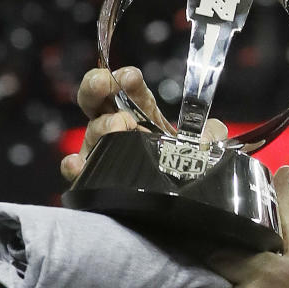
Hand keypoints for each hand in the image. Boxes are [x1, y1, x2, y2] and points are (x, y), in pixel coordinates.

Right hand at [59, 66, 224, 181]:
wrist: (183, 210)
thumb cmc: (188, 170)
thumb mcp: (208, 149)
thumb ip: (213, 135)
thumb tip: (213, 131)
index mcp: (142, 116)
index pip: (128, 90)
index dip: (126, 79)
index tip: (130, 77)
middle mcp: (117, 131)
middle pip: (96, 103)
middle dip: (96, 87)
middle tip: (105, 84)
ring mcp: (103, 156)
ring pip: (92, 135)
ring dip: (102, 127)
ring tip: (119, 126)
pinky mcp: (96, 183)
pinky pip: (79, 174)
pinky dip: (74, 168)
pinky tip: (78, 164)